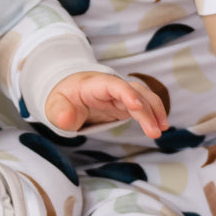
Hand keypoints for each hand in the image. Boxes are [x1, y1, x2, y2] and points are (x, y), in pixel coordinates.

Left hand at [44, 72, 167, 138]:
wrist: (69, 93)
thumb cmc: (63, 98)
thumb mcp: (55, 105)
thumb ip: (59, 112)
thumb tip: (65, 120)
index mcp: (94, 84)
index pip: (113, 85)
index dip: (126, 94)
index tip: (136, 106)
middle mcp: (112, 86)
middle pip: (134, 92)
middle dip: (146, 110)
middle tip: (154, 132)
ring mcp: (121, 93)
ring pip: (144, 96)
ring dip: (155, 110)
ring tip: (161, 129)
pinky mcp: (126, 103)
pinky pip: (144, 104)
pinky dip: (154, 112)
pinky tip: (160, 125)